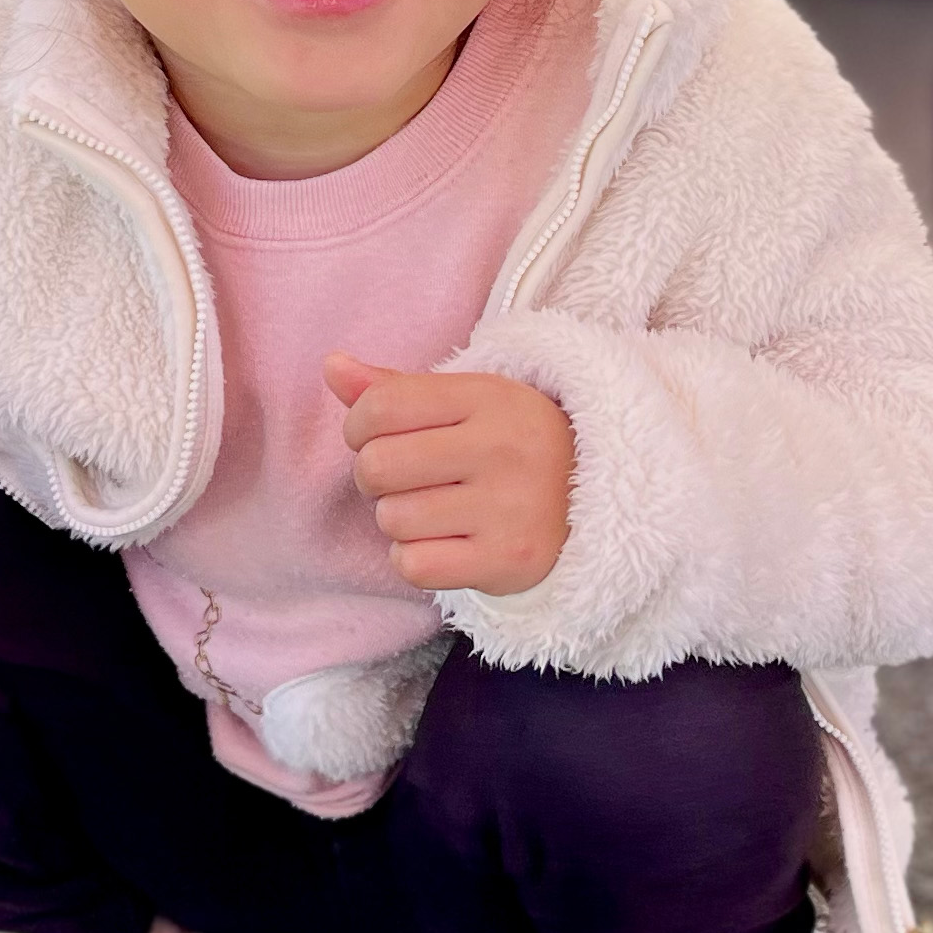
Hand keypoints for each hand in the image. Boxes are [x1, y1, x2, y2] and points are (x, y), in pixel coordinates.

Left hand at [325, 352, 572, 595]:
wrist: (600, 502)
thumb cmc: (513, 446)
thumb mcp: (468, 402)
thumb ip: (397, 388)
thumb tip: (331, 365)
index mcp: (487, 396)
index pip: (380, 407)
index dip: (359, 427)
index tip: (380, 438)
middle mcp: (501, 447)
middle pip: (376, 467)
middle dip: (377, 479)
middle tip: (410, 481)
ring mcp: (509, 506)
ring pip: (391, 520)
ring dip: (400, 522)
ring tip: (438, 512)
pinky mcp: (509, 560)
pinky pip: (414, 566)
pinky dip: (417, 560)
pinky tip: (447, 545)